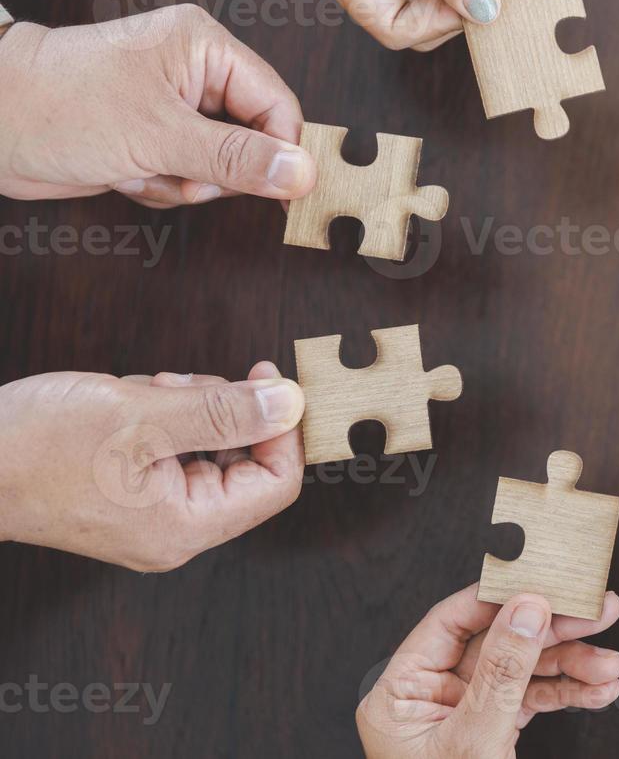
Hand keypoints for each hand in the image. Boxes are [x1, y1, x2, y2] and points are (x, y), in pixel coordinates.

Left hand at [0, 7, 315, 207]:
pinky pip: (186, 177)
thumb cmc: (59, 106)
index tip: (283, 192)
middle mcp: (194, 73)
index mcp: (204, 47)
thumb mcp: (160, 135)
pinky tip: (124, 172)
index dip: (282, 150)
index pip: (277, 104)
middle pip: (252, 139)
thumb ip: (237, 157)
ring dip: (183, 183)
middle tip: (183, 176)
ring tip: (140, 168)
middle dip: (217, 171)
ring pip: (218, 166)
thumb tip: (301, 173)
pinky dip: (159, 186)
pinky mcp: (152, 137)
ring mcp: (172, 106)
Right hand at [0, 363, 305, 570]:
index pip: (277, 483)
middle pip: (244, 463)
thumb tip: (289, 404)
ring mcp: (148, 516)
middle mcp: (173, 532)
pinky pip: (171, 451)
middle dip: (222, 411)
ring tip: (145, 392)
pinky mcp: (125, 496)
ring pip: (206, 449)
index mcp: (186, 526)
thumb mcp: (140, 416)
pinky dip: (161, 418)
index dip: (281, 428)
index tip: (269, 382)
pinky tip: (130, 401)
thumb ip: (223, 411)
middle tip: (182, 384)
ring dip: (188, 408)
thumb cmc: (33, 447)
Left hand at [357, 585, 618, 757]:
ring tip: (611, 664)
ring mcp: (461, 715)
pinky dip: (567, 694)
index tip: (550, 583)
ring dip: (571, 665)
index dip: (503, 598)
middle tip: (600, 612)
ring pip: (522, 671)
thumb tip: (527, 608)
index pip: (453, 621)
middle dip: (553, 631)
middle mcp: (428, 697)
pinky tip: (599, 689)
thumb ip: (503, 672)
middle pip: (497, 641)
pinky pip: (531, 701)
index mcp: (400, 692)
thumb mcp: (475, 742)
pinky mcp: (489, 733)